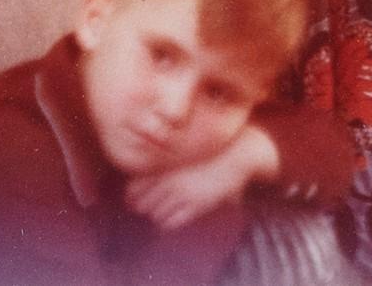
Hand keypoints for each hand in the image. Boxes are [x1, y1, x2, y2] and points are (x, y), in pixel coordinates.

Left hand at [125, 126, 276, 230]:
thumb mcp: (184, 148)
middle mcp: (170, 178)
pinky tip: (173, 218)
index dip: (132, 195)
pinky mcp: (196, 205)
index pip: (133, 186)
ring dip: (156, 215)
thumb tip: (144, 172)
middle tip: (147, 207)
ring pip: (154, 215)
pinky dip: (167, 223)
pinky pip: (170, 222)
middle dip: (142, 207)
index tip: (134, 198)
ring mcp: (182, 192)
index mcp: (165, 163)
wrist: (239, 152)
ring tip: (162, 211)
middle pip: (141, 203)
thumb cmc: (212, 148)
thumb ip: (165, 158)